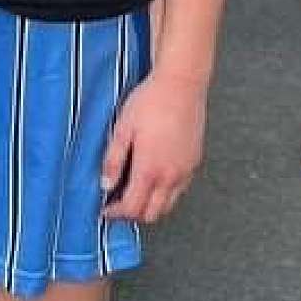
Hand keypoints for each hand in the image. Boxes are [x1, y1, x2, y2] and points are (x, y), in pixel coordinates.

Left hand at [100, 70, 206, 223]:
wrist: (181, 86)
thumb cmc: (151, 102)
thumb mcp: (122, 128)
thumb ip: (113, 160)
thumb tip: (105, 184)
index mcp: (150, 169)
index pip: (132, 207)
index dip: (116, 213)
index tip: (106, 210)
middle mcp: (171, 176)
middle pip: (152, 214)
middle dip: (133, 214)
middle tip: (118, 205)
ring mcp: (185, 172)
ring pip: (168, 205)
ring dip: (150, 206)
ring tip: (134, 192)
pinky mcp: (194, 163)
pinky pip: (180, 190)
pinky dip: (165, 193)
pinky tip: (154, 178)